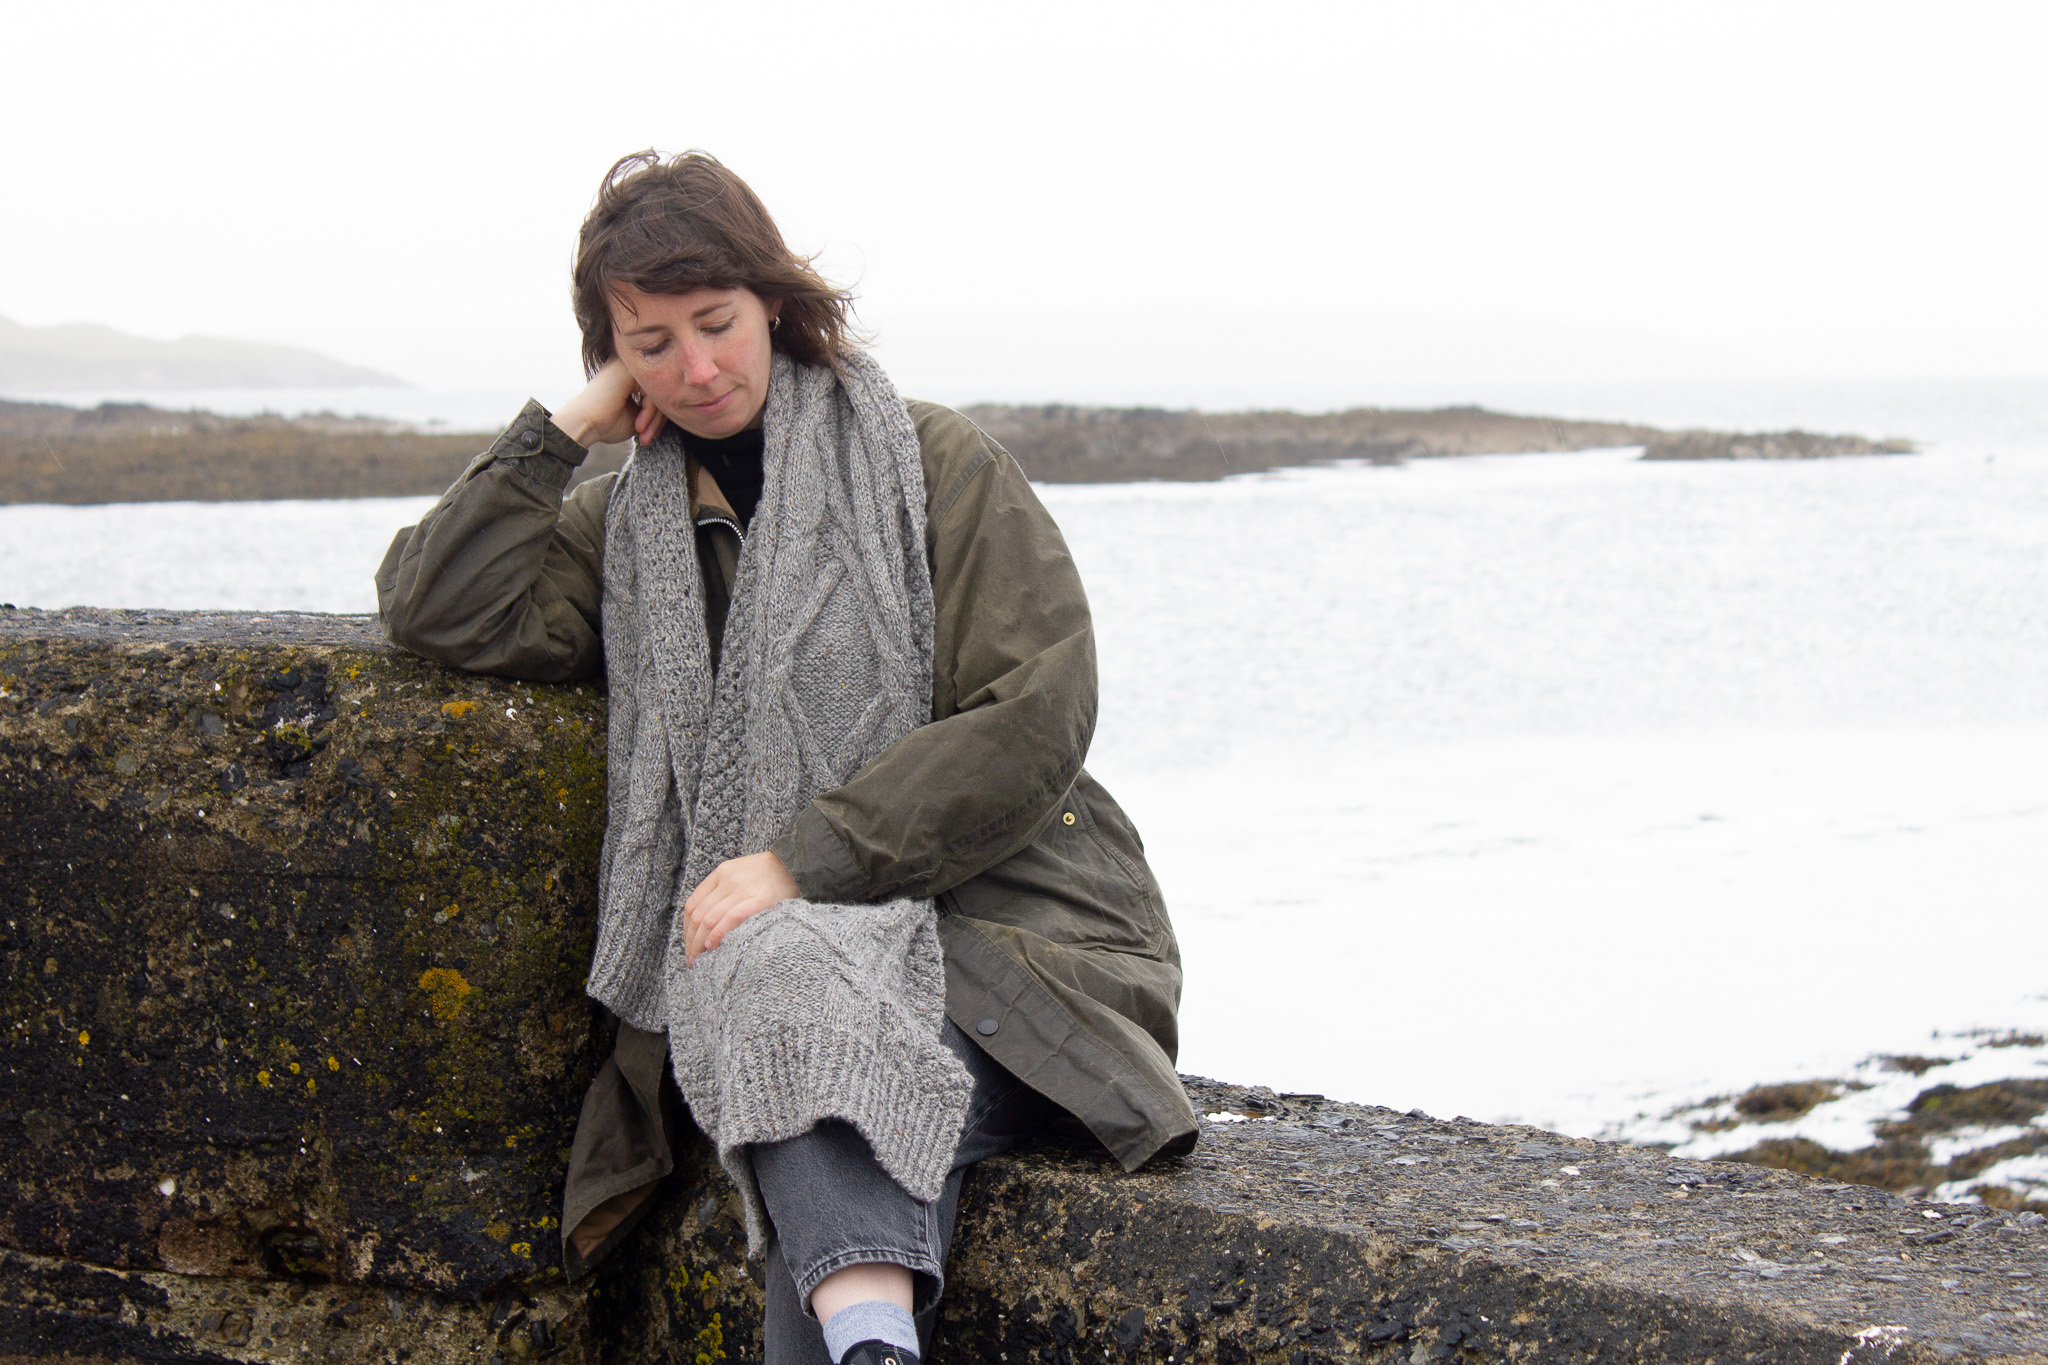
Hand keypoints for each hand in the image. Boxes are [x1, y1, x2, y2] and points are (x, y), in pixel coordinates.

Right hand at [550, 357, 666, 447]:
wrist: (584, 424)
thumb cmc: (606, 423)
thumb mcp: (638, 416)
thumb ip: (654, 409)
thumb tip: (676, 410)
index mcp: (631, 374)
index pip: (658, 391)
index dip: (658, 417)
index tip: (649, 435)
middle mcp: (630, 365)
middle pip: (661, 390)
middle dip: (658, 419)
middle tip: (647, 438)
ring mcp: (629, 364)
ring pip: (659, 391)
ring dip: (654, 419)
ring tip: (643, 434)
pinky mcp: (629, 369)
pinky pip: (653, 390)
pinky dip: (650, 412)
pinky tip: (639, 426)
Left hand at [682, 851, 799, 965]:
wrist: (798, 863)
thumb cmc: (770, 875)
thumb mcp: (741, 873)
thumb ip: (724, 891)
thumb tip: (706, 923)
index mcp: (721, 872)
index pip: (692, 905)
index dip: (686, 929)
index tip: (688, 945)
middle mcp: (728, 879)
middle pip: (698, 915)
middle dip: (690, 941)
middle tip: (691, 959)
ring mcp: (742, 888)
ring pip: (709, 919)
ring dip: (699, 943)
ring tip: (698, 960)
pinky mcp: (758, 899)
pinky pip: (731, 917)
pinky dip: (717, 933)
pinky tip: (711, 946)